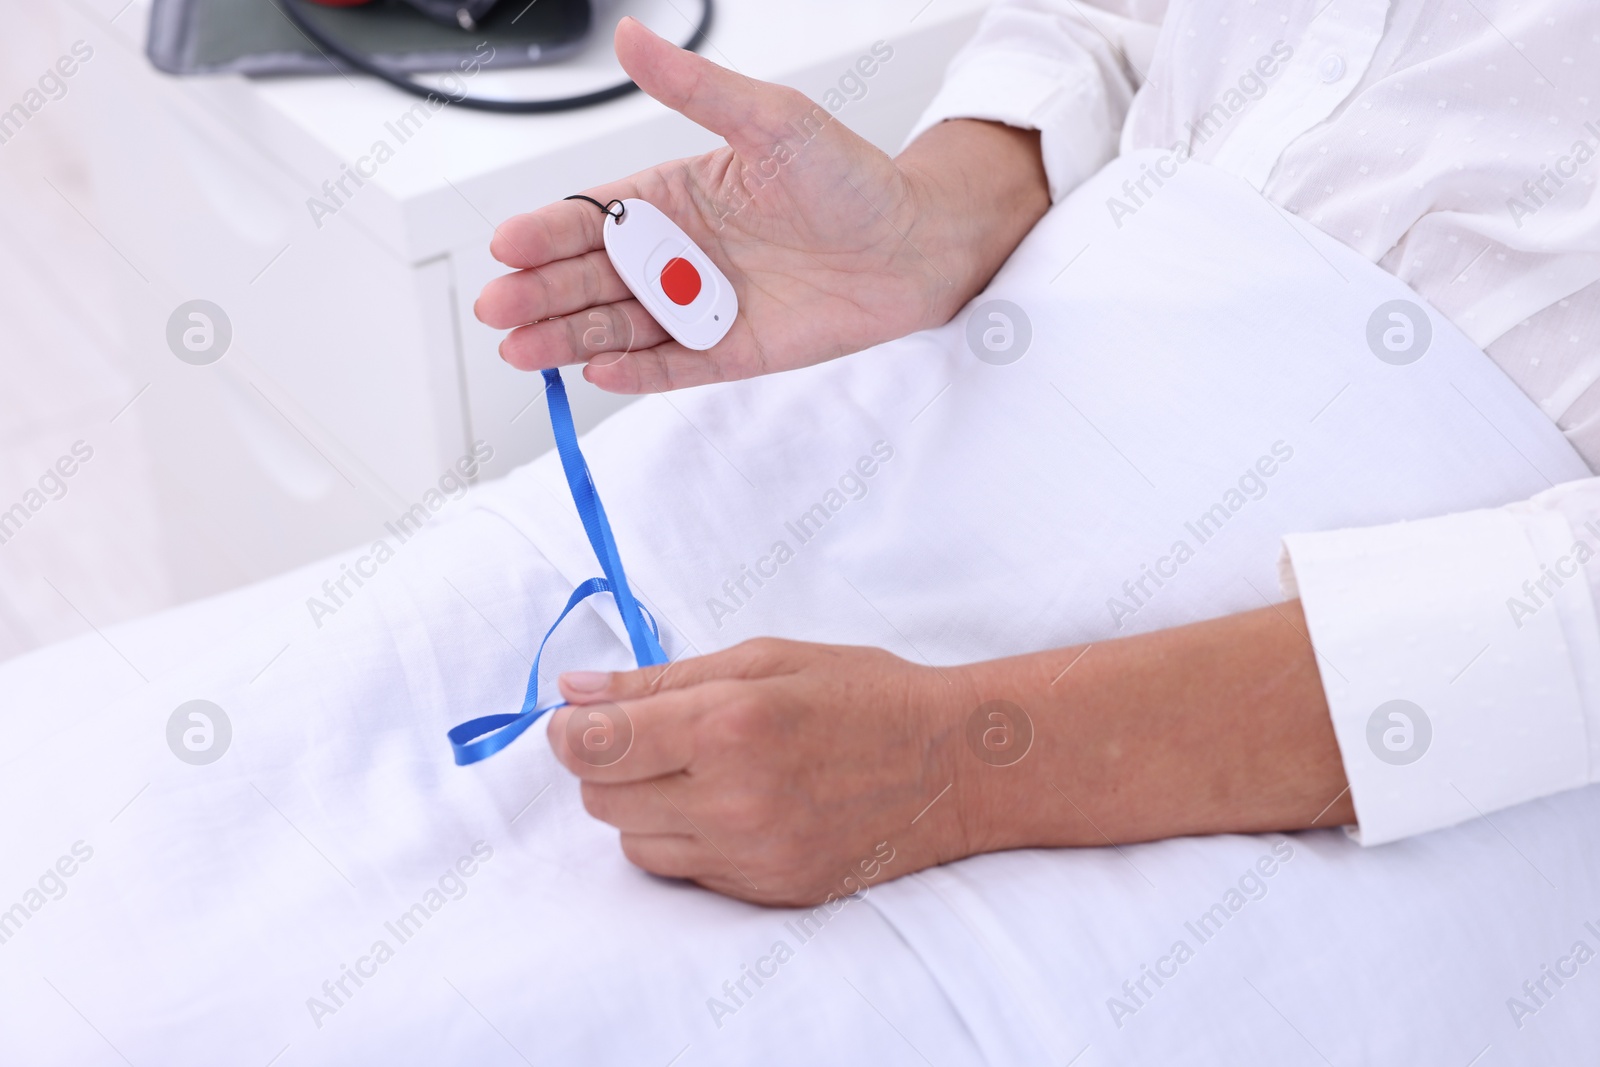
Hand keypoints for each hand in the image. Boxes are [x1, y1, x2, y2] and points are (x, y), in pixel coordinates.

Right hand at [474, 18, 1047, 393]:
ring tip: (522, 351)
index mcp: (673, 197)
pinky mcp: (732, 352)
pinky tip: (595, 372)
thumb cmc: (850, 177)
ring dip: (568, 338)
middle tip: (498, 308)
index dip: (547, 231)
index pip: (592, 216)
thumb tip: (633, 39)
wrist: (917, 244)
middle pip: (591, 277)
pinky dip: (635, 373)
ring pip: (619, 326)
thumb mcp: (772, 120)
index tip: (508, 244)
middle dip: (540, 293)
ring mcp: (701, 306)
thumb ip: (698, 89)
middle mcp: (678, 255)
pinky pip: (673, 366)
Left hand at [547, 605, 1354, 906]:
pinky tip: (729, 803)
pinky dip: (685, 837)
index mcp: (730, 722)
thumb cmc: (864, 695)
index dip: (567, 731)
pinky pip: (684, 871)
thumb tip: (574, 689)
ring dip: (643, 804)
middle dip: (608, 762)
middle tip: (651, 734)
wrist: (955, 765)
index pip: (596, 745)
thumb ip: (662, 679)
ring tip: (698, 769)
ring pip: (635, 840)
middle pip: (602, 796)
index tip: (574, 720)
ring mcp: (753, 853)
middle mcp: (734, 796)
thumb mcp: (766, 660)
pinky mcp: (768, 890)